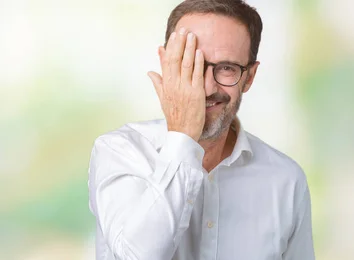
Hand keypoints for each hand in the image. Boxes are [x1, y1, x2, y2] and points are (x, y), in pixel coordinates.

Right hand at [148, 27, 205, 141]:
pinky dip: (198, 63)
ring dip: (189, 49)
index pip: (167, 62)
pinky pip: (197, 75)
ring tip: (192, 36)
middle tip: (183, 30)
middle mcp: (174, 85)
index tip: (174, 36)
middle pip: (175, 60)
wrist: (182, 132)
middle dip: (179, 44)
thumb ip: (157, 82)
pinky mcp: (196, 94)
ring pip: (186, 64)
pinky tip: (199, 52)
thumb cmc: (174, 116)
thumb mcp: (162, 98)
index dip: (170, 47)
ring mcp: (185, 89)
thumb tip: (150, 71)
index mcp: (166, 85)